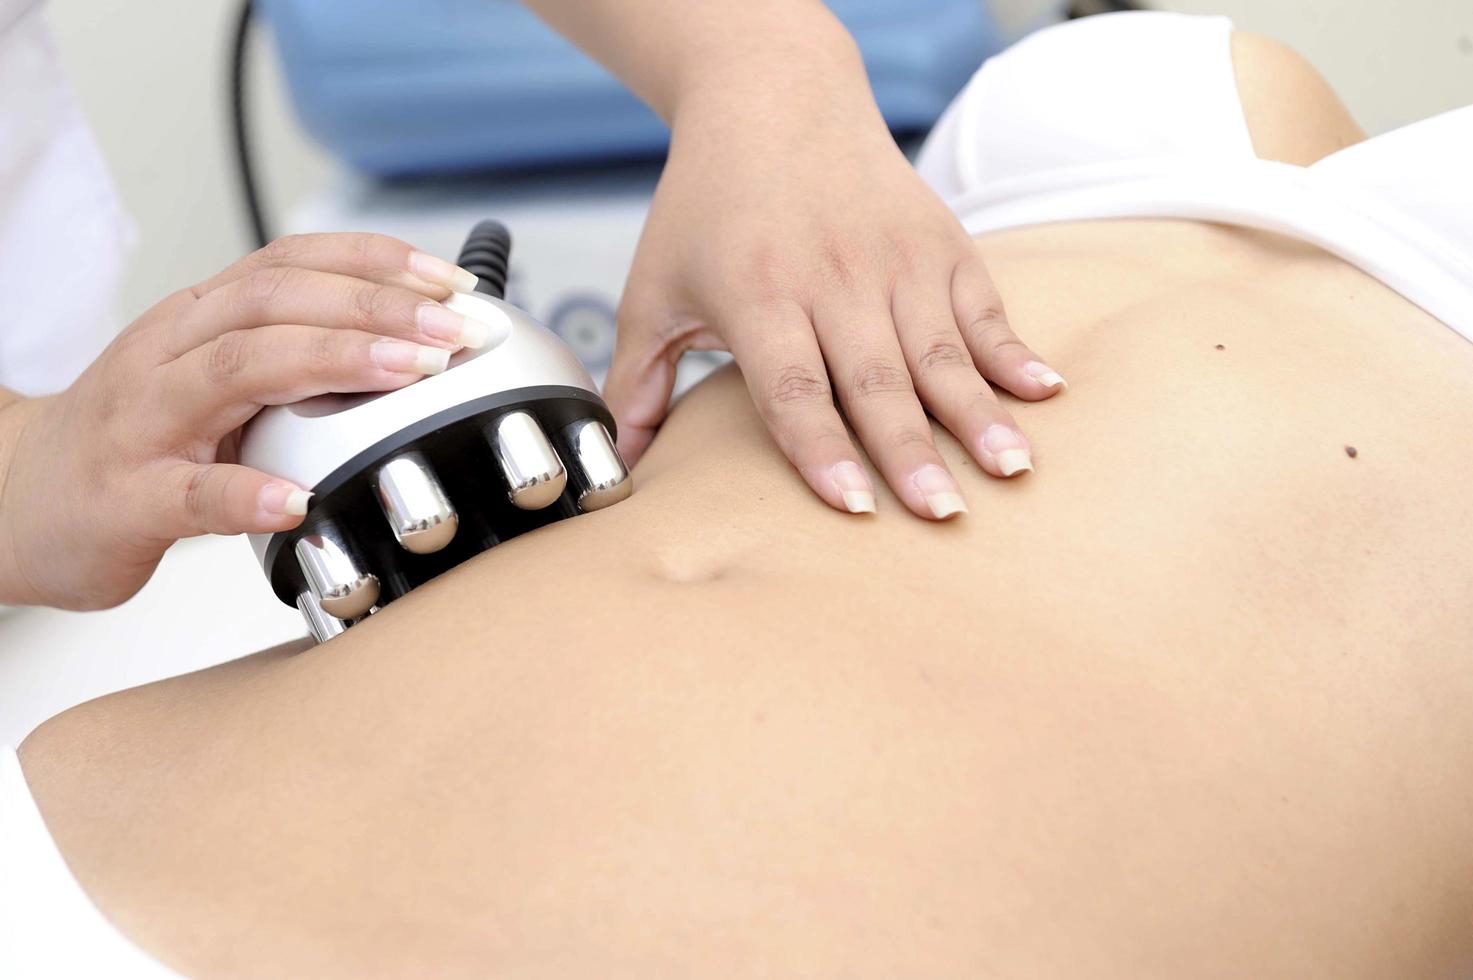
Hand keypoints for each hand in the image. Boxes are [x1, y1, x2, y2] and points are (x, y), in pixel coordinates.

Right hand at [0, 233, 489, 609]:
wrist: (13, 496)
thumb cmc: (131, 436)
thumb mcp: (212, 374)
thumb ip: (292, 355)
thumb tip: (407, 342)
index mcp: (199, 319)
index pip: (292, 262)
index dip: (375, 263)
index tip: (450, 282)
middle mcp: (170, 352)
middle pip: (276, 302)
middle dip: (376, 307)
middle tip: (452, 329)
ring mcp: (144, 421)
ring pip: (238, 370)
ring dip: (334, 364)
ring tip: (410, 374)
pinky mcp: (126, 497)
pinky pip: (191, 493)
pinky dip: (248, 492)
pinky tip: (298, 497)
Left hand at [605, 69, 1066, 519]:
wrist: (773, 97)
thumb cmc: (709, 205)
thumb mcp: (655, 288)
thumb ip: (636, 380)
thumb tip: (613, 464)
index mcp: (758, 293)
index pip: (794, 385)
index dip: (822, 448)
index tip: (853, 505)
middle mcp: (832, 275)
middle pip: (876, 378)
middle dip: (911, 452)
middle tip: (941, 515)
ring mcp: (893, 257)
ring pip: (940, 348)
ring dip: (978, 412)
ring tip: (1011, 471)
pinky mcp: (939, 240)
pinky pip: (982, 305)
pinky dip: (1013, 350)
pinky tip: (1043, 393)